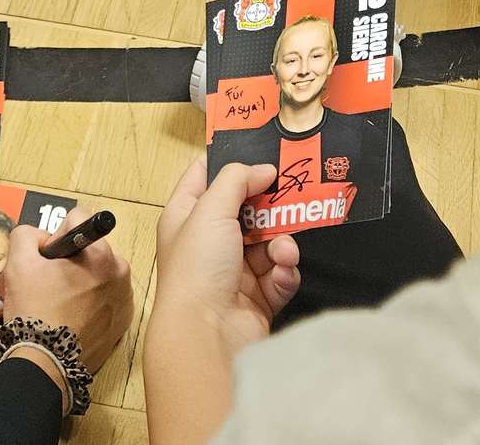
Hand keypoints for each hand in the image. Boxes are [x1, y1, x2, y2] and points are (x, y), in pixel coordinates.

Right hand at [0, 224, 134, 371]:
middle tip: (50, 286)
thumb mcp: (18, 263)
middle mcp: (120, 271)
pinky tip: (74, 317)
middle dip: (69, 262)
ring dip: (82, 281)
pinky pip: (107, 298)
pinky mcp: (125, 319)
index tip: (46, 262)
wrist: (47, 363)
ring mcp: (125, 297)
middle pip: (89, 249)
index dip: (54, 237)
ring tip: (61, 304)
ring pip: (98, 274)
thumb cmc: (33, 312)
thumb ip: (27, 234)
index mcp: (99, 252)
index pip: (77, 220)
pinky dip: (92, 302)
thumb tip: (41, 236)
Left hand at [152, 160, 301, 357]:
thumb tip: (263, 169)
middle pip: (246, 208)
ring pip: (269, 241)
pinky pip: (280, 273)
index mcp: (186, 217)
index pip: (203, 176)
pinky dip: (284, 270)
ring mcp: (234, 271)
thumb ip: (237, 180)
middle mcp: (208, 242)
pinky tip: (281, 271)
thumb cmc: (198, 267)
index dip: (228, 160)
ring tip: (282, 249)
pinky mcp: (258, 296)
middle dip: (270, 203)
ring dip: (280, 242)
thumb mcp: (210, 210)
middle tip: (293, 192)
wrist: (208, 333)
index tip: (260, 147)